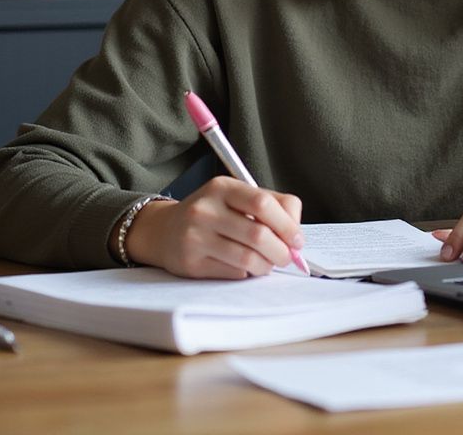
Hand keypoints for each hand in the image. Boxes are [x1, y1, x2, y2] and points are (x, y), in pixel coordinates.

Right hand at [116, 176, 303, 278]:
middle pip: (258, 234)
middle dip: (281, 251)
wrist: (165, 230)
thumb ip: (273, 205)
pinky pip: (232, 274)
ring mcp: (195, 237)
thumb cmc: (214, 213)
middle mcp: (206, 210)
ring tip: (267, 263)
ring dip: (266, 265)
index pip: (262, 204)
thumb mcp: (237, 196)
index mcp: (222, 187)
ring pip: (247, 259)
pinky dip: (247, 273)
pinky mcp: (191, 264)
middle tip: (287, 257)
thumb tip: (296, 235)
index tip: (297, 240)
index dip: (287, 225)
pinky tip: (245, 267)